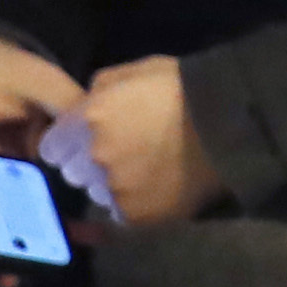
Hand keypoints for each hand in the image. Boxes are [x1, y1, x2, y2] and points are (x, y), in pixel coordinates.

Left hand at [81, 55, 218, 227]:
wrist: (234, 121)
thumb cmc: (185, 88)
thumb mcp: (137, 71)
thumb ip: (99, 89)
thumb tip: (82, 104)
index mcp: (89, 119)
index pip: (52, 146)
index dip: (68, 143)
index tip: (85, 141)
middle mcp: (92, 158)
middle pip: (73, 172)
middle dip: (89, 163)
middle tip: (122, 152)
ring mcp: (113, 190)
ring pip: (97, 193)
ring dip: (113, 183)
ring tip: (147, 169)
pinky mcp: (135, 215)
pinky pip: (121, 212)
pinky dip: (135, 203)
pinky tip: (158, 186)